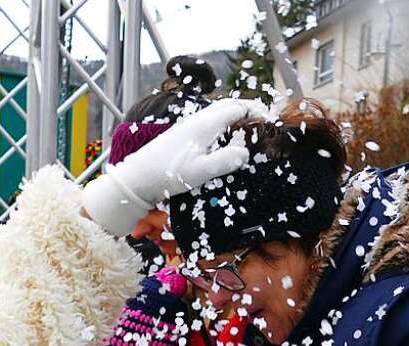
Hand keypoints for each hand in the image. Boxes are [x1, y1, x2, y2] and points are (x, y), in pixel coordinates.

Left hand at [82, 100, 267, 236]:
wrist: (138, 178)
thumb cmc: (168, 174)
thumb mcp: (200, 171)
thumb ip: (224, 161)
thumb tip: (245, 153)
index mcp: (206, 124)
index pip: (238, 107)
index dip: (257, 112)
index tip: (271, 122)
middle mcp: (198, 120)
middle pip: (229, 105)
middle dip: (248, 109)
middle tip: (263, 122)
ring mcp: (189, 125)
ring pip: (218, 112)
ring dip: (236, 116)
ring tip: (248, 130)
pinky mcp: (183, 134)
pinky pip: (209, 122)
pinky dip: (224, 124)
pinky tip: (225, 140)